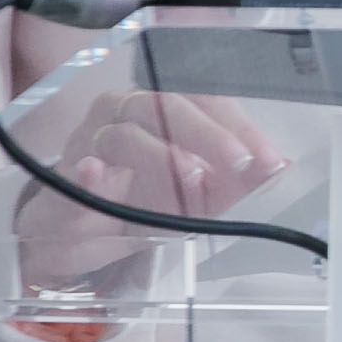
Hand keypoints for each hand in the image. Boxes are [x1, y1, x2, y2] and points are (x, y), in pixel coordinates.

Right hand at [14, 89, 294, 300]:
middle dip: (210, 135)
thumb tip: (279, 165)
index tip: (267, 159)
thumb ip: (237, 180)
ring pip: (123, 133)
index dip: (239, 126)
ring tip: (193, 176)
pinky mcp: (62, 182)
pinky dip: (89, 171)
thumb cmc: (140, 204)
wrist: (82, 240)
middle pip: (165, 105)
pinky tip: (96, 172)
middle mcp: (122, 115)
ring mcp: (87, 144)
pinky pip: (74, 171)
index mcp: (159, 110)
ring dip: (162, 154)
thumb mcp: (199, 196)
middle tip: (241, 163)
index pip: (203, 101)